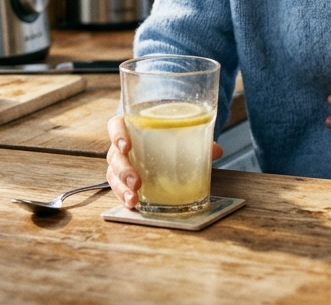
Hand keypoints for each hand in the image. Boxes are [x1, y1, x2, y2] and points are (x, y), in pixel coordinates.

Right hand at [106, 114, 224, 209]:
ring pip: (113, 175)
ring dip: (121, 188)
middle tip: (136, 181)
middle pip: (114, 156)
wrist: (161, 137)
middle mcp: (121, 145)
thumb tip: (216, 150)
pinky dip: (124, 197)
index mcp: (130, 126)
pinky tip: (133, 205)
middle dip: (123, 170)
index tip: (126, 145)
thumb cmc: (165, 131)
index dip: (117, 135)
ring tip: (133, 199)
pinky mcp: (124, 179)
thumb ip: (195, 138)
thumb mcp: (178, 130)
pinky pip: (119, 188)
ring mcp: (121, 163)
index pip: (116, 125)